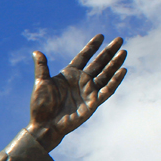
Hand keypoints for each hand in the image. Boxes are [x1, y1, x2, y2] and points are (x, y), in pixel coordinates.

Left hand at [27, 34, 125, 151]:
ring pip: (106, 74)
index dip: (92, 47)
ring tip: (123, 51)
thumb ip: (42, 67)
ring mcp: (88, 91)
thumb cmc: (41, 105)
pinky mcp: (93, 102)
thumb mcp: (41, 83)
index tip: (101, 36)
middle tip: (120, 39)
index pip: (83, 57)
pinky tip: (123, 70)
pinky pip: (107, 90)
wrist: (45, 125)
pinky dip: (115, 81)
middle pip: (98, 63)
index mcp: (69, 75)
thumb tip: (36, 52)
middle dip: (108, 52)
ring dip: (115, 63)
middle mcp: (81, 81)